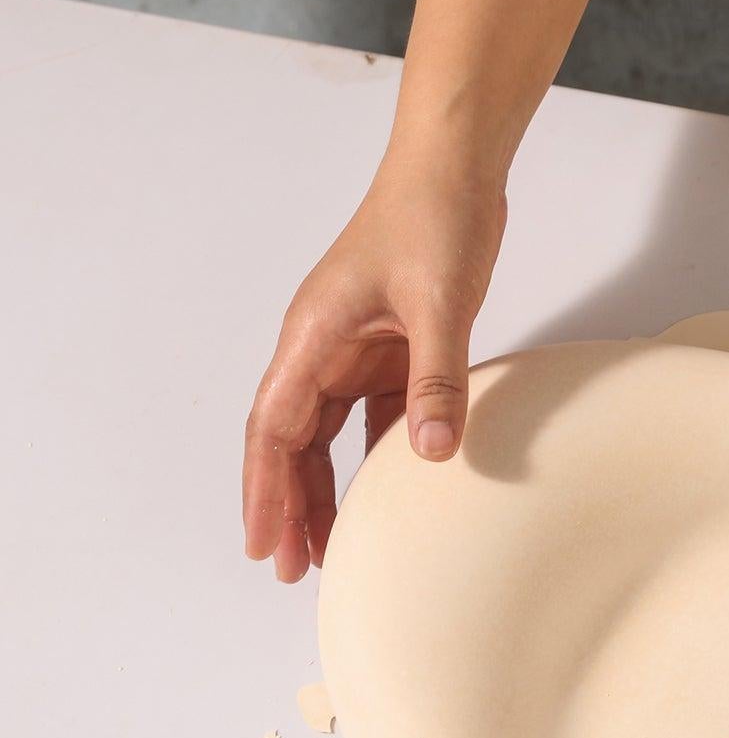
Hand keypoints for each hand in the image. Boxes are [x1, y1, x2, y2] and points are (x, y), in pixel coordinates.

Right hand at [242, 148, 506, 580]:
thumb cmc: (433, 217)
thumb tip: (433, 453)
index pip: (273, 430)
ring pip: (330, 437)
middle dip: (289, 506)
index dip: (265, 492)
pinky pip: (376, 419)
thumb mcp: (439, 302)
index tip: (263, 545)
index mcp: (314, 337)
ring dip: (328, 490)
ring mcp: (357, 352)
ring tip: (332, 549)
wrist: (456, 168)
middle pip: (292, 443)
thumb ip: (437, 379)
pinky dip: (377, 461)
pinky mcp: (395, 351)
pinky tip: (389, 500)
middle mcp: (324, 349)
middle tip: (294, 568)